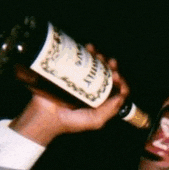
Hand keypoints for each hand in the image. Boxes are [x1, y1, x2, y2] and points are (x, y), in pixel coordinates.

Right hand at [10, 45, 129, 145]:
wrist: (47, 116)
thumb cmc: (71, 122)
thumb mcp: (95, 121)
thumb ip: (109, 111)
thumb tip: (122, 95)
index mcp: (102, 101)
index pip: (117, 88)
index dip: (120, 80)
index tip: (116, 75)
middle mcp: (93, 89)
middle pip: (107, 73)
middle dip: (111, 65)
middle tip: (109, 62)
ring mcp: (81, 80)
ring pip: (95, 64)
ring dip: (100, 56)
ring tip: (98, 54)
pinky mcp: (69, 72)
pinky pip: (80, 59)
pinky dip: (86, 51)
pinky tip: (88, 48)